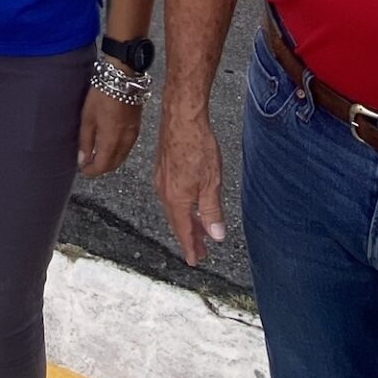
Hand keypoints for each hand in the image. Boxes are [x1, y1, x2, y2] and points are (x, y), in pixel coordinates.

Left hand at [78, 81, 140, 178]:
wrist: (123, 78)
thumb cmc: (102, 95)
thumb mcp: (87, 118)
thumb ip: (85, 141)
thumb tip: (82, 160)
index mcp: (111, 141)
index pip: (102, 166)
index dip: (91, 171)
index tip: (82, 170)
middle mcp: (125, 142)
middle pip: (114, 164)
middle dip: (101, 168)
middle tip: (88, 164)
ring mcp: (133, 136)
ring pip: (122, 157)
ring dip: (110, 160)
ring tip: (96, 155)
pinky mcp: (137, 129)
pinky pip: (127, 148)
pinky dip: (118, 152)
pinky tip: (109, 146)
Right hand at [153, 99, 226, 264]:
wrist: (181, 117)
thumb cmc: (196, 146)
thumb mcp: (211, 183)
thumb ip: (212, 211)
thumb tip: (216, 235)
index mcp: (176, 199)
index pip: (183, 231)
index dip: (190, 247)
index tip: (195, 260)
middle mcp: (165, 192)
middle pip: (177, 222)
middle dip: (190, 237)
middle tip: (200, 250)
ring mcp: (162, 179)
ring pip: (174, 208)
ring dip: (187, 221)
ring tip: (199, 229)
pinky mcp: (164, 167)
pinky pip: (171, 195)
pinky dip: (182, 206)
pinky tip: (190, 202)